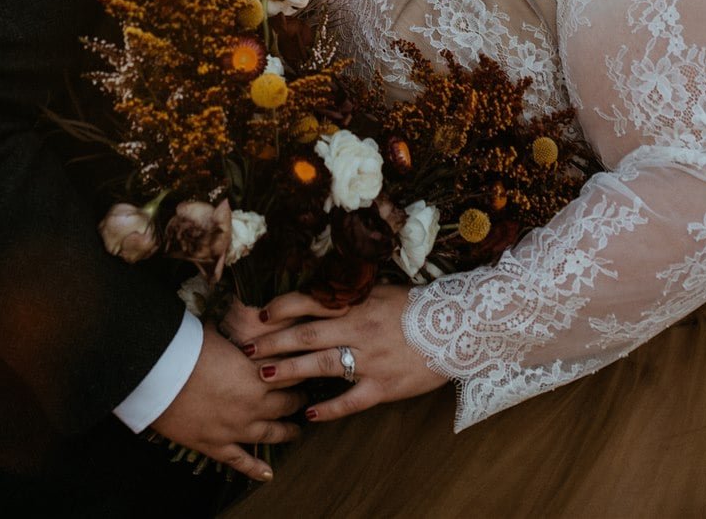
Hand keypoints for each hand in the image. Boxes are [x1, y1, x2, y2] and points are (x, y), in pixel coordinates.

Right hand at [149, 324, 305, 482]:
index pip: (291, 373)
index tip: (306, 368)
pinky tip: (268, 474)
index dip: (300, 369)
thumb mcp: (214, 330)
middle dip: (298, 400)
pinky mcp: (216, 446)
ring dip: (288, 432)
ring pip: (273, 434)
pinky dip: (256, 469)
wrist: (156, 375)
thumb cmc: (185, 347)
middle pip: (288, 404)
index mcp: (257, 373)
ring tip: (296, 431)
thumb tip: (231, 307)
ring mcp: (237, 428)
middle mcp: (254, 404)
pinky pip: (242, 461)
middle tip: (304, 397)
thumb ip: (230, 328)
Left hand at [235, 284, 448, 422]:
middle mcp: (358, 330)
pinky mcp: (383, 387)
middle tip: (246, 349)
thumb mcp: (382, 291)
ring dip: (289, 371)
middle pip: (305, 336)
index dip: (281, 309)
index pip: (310, 303)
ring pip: (321, 366)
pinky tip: (310, 414)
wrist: (459, 328)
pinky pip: (350, 401)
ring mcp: (370, 360)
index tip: (260, 316)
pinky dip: (329, 409)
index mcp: (357, 305)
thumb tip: (321, 295)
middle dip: (272, 343)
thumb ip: (352, 296)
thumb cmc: (419, 307)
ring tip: (264, 376)